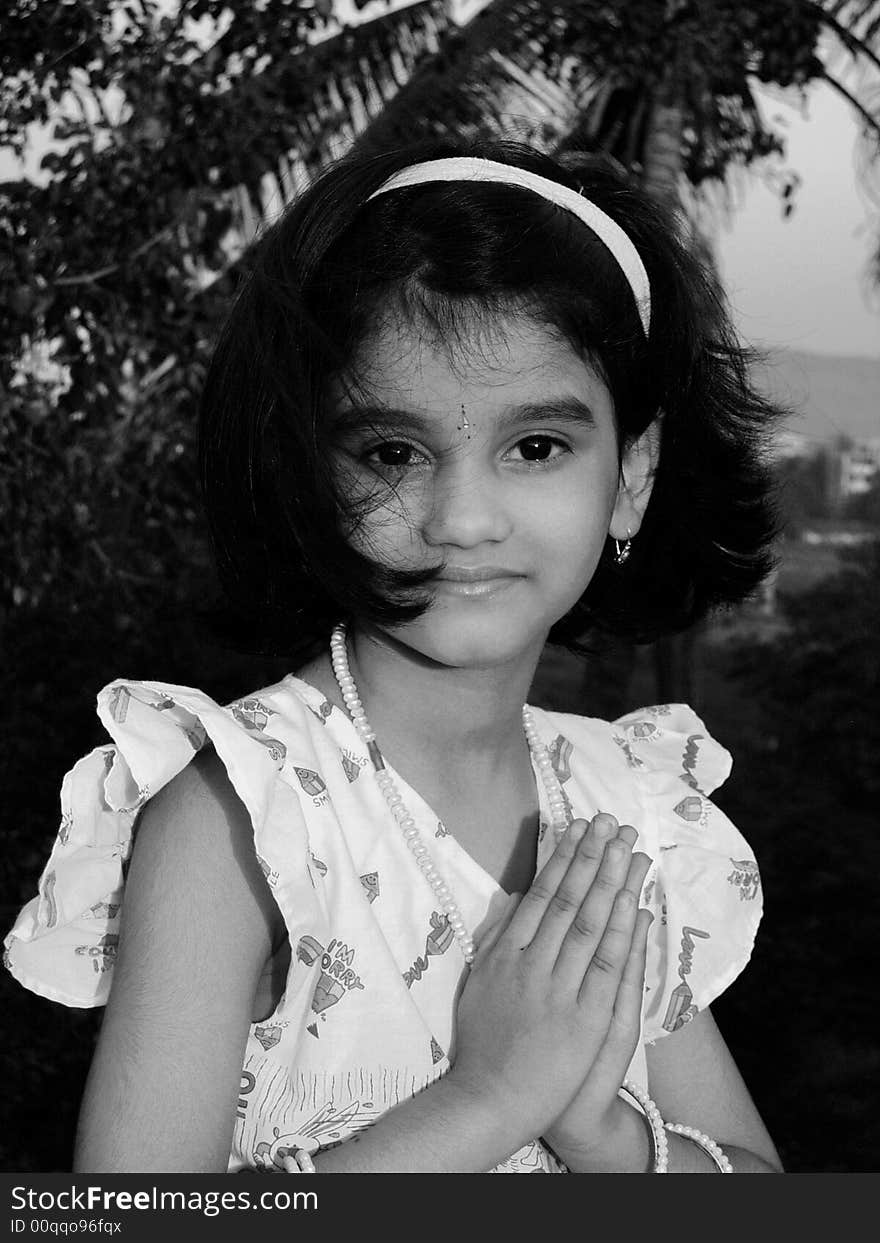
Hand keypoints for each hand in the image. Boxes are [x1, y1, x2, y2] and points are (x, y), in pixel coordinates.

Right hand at [447, 813, 652, 1149]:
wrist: (491, 1098)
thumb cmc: (484, 1040)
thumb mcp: (480, 979)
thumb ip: (500, 937)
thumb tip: (524, 897)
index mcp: (505, 953)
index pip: (542, 894)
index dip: (564, 858)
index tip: (580, 826)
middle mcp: (532, 964)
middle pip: (569, 901)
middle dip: (592, 858)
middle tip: (610, 822)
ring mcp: (558, 990)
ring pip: (590, 925)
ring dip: (611, 883)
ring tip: (627, 848)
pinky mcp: (584, 1019)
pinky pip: (606, 967)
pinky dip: (621, 933)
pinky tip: (633, 903)